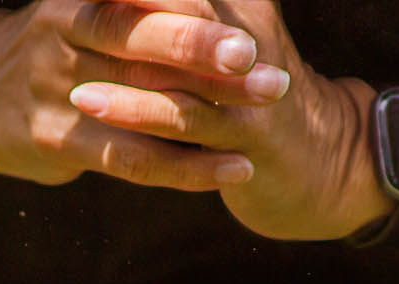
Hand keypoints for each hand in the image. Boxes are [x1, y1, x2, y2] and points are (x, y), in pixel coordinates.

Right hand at [0, 0, 298, 191]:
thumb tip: (215, 2)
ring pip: (139, 103)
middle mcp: (62, 34)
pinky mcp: (57, 142)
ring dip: (208, 112)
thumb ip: (137, 7)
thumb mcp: (83, 8)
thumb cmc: (54, 45)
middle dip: (200, 48)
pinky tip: (233, 169)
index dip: (189, 7)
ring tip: (266, 111)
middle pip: (137, 39)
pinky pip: (132, 159)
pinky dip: (187, 168)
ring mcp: (56, 91)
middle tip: (255, 59)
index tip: (242, 20)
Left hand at [64, 1, 392, 238]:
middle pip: (184, 29)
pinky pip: (195, 141)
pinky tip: (114, 143)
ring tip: (81, 98)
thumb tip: (131, 5)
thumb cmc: (257, 88)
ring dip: (132, 98)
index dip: (140, 1)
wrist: (323, 153)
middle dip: (130, 30)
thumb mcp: (235, 32)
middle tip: (75, 36)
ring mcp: (252, 97)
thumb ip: (192, 13)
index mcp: (240, 9)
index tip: (83, 1)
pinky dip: (153, 140)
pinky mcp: (251, 144)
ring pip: (186, 93)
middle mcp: (251, 44)